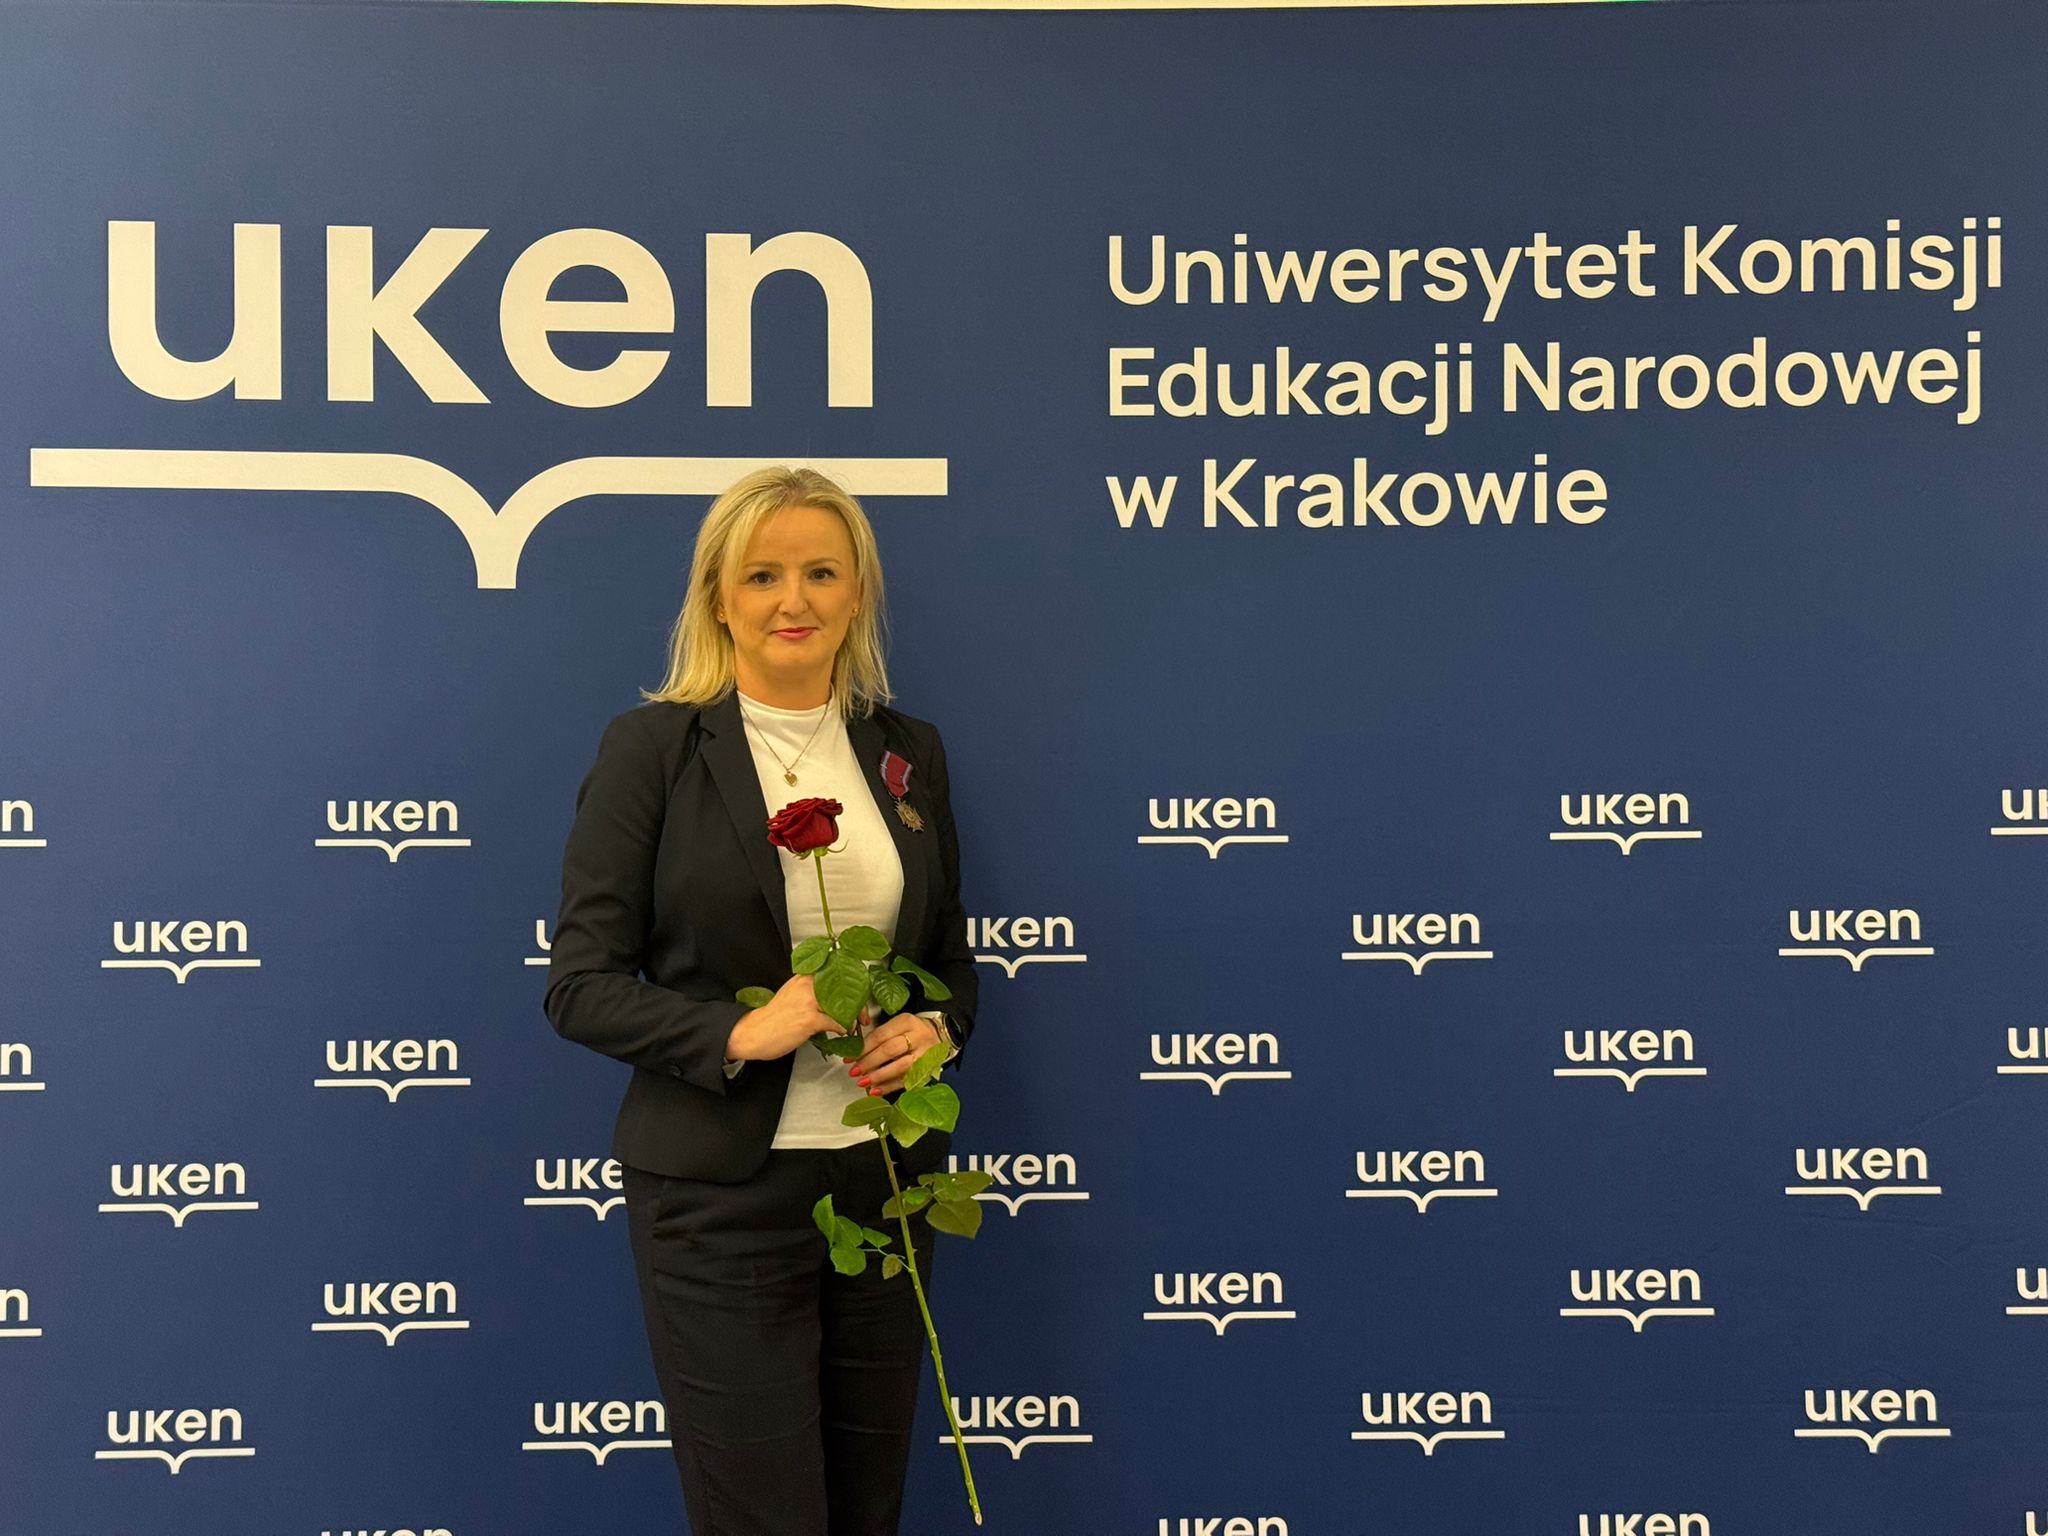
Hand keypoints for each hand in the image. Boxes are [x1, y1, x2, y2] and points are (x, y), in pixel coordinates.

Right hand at [727, 973, 850, 1060]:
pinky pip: (837, 1022)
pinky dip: (845, 1028)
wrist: (751, 1033)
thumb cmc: (771, 1019)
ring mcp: (808, 1001)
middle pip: (845, 987)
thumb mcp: (792, 996)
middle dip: (859, 1003)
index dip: (853, 984)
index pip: (837, 973)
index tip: (860, 996)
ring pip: (844, 1004)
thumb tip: (837, 999)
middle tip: (863, 1015)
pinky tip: (844, 1032)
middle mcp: (806, 985)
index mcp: (803, 977)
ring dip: (854, 1017)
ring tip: (855, 1026)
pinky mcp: (809, 1018)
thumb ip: (813, 993)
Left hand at [846, 1012, 944, 1095]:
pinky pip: (906, 1081)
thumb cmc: (912, 1031)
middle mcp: (917, 1037)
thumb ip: (879, 1037)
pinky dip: (889, 1087)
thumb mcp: (898, 1025)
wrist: (941, 1035)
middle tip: (854, 1071)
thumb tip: (855, 1053)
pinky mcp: (927, 1070)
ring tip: (863, 1082)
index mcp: (907, 1022)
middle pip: (890, 1050)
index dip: (863, 1048)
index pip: (881, 1035)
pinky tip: (876, 1091)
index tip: (850, 1057)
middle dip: (869, 1062)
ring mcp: (924, 1055)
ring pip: (900, 1067)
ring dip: (878, 1076)